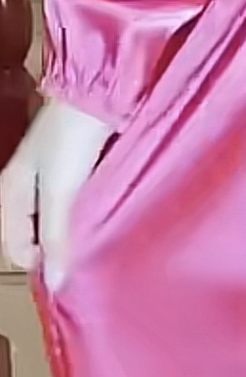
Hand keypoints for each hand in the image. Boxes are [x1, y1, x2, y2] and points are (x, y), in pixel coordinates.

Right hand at [0, 99, 112, 289]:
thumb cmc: (71, 138)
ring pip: (58, 219)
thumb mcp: (60, 192)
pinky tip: (105, 218)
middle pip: (36, 234)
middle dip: (57, 248)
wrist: (98, 92)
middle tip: (87, 259)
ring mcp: (50, 177)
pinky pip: (77, 203)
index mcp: (10, 193)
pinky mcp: (75, 168)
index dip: (42, 262)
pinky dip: (88, 213)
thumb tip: (55, 284)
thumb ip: (56, 237)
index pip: (17, 247)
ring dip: (74, 231)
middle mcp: (25, 187)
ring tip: (98, 241)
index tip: (71, 271)